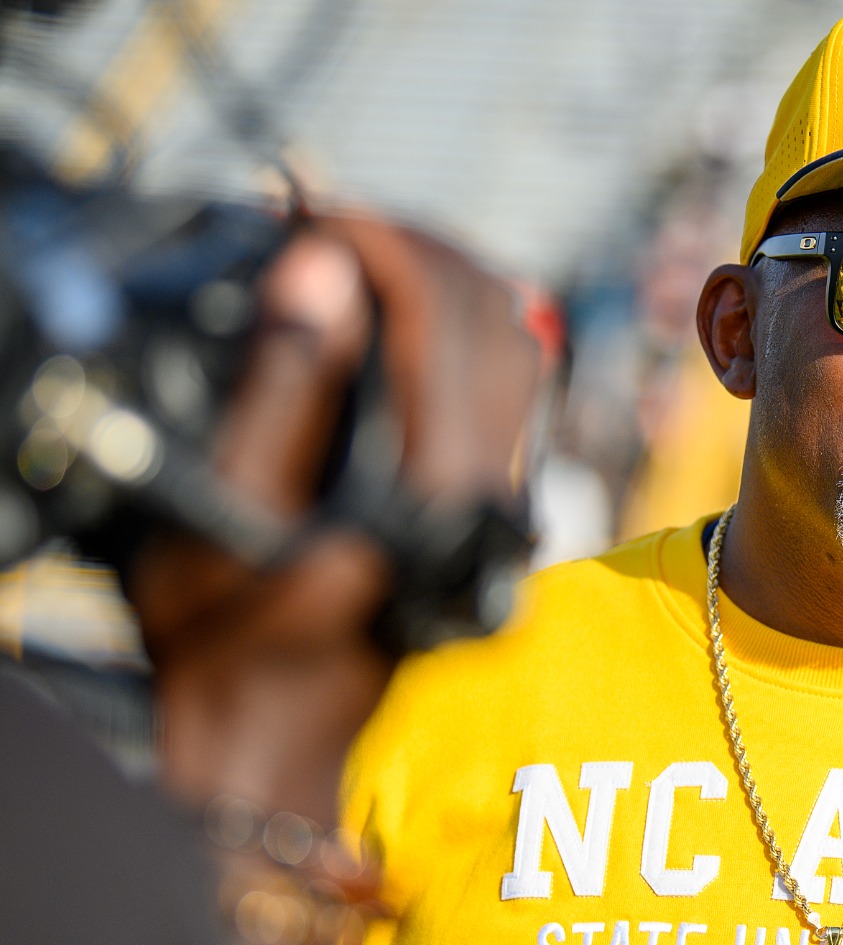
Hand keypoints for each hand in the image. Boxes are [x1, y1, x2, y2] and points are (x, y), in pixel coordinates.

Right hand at [127, 214, 542, 826]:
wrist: (279, 733)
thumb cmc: (230, 638)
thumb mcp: (226, 506)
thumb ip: (285, 383)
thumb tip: (326, 267)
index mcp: (428, 481)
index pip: (441, 313)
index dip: (379, 238)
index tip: (312, 211)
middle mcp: (483, 485)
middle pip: (495, 314)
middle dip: (417, 245)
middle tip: (334, 220)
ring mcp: (493, 496)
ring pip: (515, 345)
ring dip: (446, 279)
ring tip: (360, 251)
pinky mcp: (485, 505)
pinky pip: (507, 388)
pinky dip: (460, 327)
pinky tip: (397, 313)